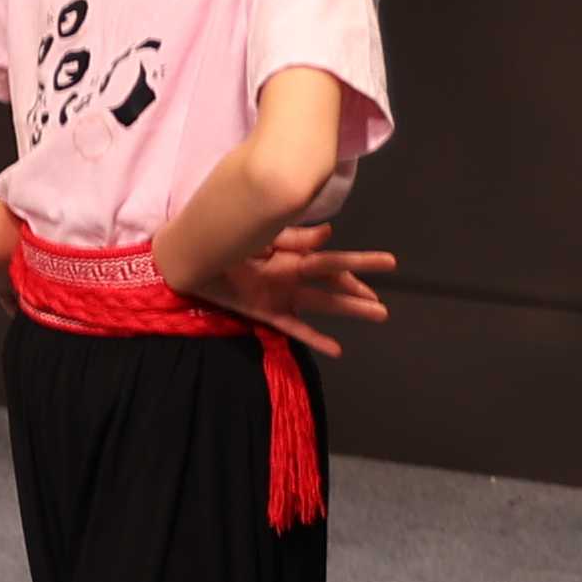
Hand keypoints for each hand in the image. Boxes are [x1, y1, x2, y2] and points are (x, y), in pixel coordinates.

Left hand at [178, 223, 394, 356]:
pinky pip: (296, 328)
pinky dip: (315, 338)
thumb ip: (295, 238)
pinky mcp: (267, 313)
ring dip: (348, 312)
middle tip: (385, 305)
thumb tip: (329, 233)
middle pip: (334, 286)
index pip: (334, 261)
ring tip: (376, 316)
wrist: (193, 258)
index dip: (360, 264)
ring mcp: (283, 296)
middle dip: (359, 293)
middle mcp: (294, 277)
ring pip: (323, 306)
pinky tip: (337, 349)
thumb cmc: (227, 241)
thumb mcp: (262, 235)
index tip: (389, 263)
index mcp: (293, 256)